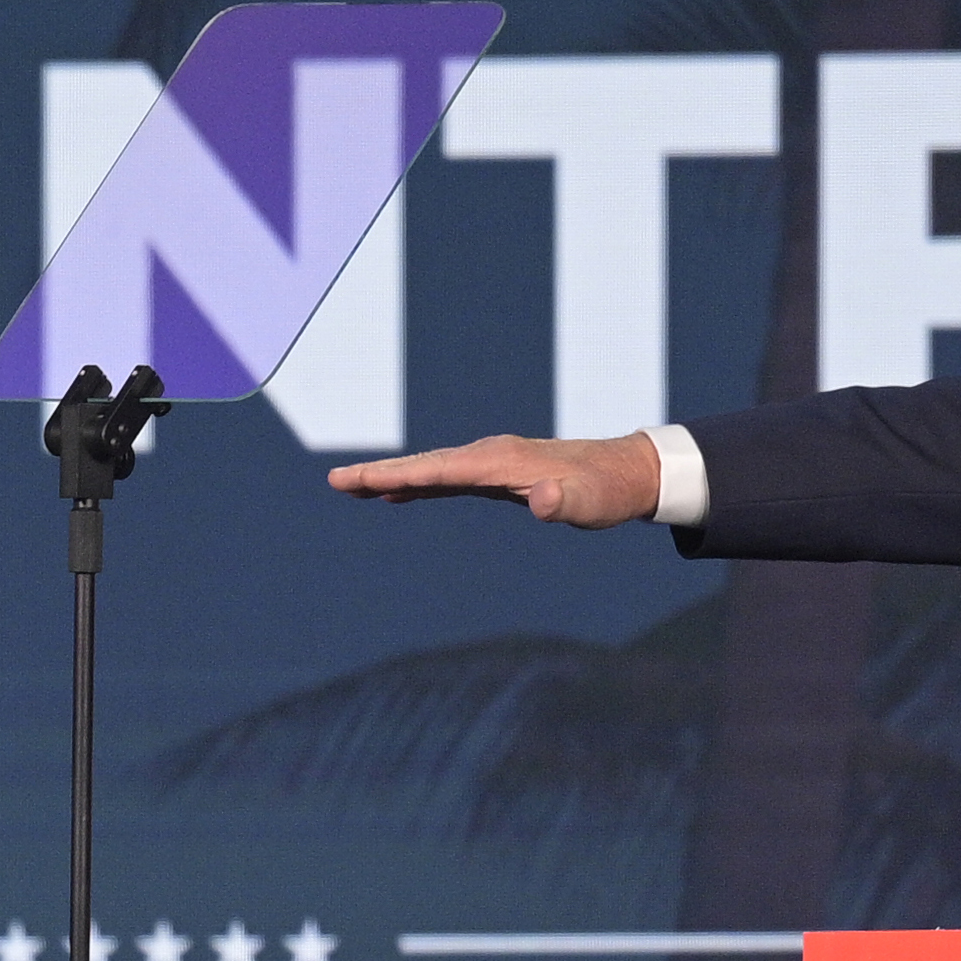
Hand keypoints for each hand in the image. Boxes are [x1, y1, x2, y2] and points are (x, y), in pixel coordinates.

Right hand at [334, 431, 662, 526]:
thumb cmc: (606, 492)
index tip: (356, 480)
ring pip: (431, 470)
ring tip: (351, 487)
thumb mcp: (589, 504)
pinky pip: (447, 478)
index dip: (394, 475)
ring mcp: (492, 464)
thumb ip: (563, 502)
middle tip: (334, 481)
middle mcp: (490, 456)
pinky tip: (398, 494)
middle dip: (377, 472)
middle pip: (424, 464)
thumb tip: (542, 499)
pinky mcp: (497, 475)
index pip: (436, 470)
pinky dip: (418, 484)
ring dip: (391, 477)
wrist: (626, 473)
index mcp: (500, 462)